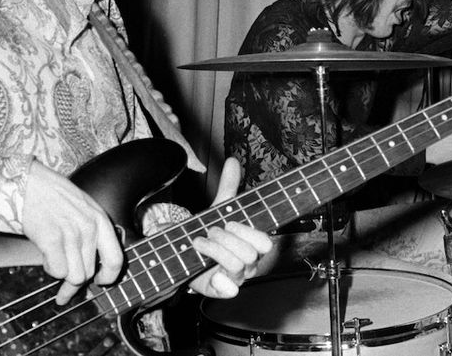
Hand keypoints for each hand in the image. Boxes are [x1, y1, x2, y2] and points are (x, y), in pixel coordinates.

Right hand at [22, 160, 124, 304]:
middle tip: (64, 289)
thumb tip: (92, 264)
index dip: (109, 277)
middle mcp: (89, 228)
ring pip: (74, 276)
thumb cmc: (52, 195)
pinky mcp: (52, 238)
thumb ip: (92, 231)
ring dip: (62, 277)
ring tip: (53, 264)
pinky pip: (57, 270)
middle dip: (75, 283)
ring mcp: (72, 233)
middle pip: (89, 272)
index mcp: (100, 220)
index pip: (115, 259)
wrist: (28, 182)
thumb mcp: (83, 208)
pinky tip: (45, 256)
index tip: (100, 283)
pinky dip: (50, 269)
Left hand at [187, 158, 272, 298]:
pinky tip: (211, 273)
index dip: (247, 232)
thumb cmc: (210, 234)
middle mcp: (248, 264)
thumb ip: (228, 187)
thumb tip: (232, 161)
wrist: (186, 255)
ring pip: (237, 267)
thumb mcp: (219, 210)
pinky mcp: (220, 291)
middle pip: (250, 255)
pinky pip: (229, 291)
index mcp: (252, 245)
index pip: (265, 243)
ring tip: (199, 242)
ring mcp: (235, 279)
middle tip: (210, 231)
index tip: (228, 222)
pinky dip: (220, 282)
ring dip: (215, 251)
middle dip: (226, 239)